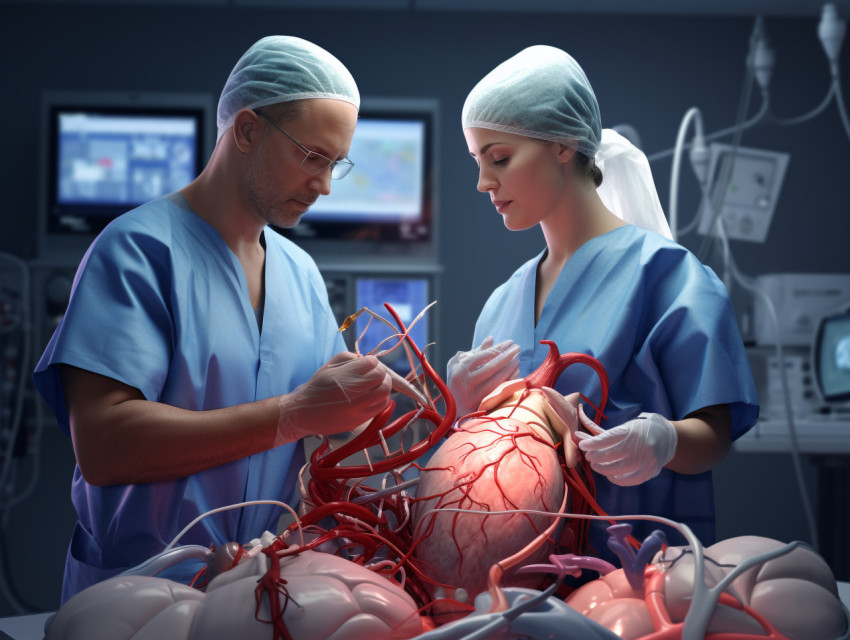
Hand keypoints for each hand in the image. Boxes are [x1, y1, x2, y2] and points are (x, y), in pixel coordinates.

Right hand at [275, 353, 391, 445]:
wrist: (304, 413)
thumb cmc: (317, 387)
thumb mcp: (329, 365)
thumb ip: (348, 357)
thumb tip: (365, 359)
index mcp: (346, 376)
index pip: (372, 363)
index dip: (371, 361)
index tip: (366, 364)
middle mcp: (355, 392)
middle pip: (381, 376)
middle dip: (380, 372)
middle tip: (374, 373)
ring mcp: (360, 408)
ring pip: (385, 392)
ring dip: (384, 385)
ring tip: (375, 385)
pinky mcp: (361, 420)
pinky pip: (382, 407)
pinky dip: (382, 398)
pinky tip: (374, 396)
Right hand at [447, 336, 519, 418]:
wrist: (454, 404)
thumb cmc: (458, 379)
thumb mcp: (461, 363)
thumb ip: (476, 352)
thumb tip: (491, 338)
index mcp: (458, 371)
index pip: (479, 357)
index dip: (494, 350)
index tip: (507, 344)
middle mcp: (465, 385)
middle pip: (490, 368)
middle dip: (507, 356)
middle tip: (517, 347)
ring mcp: (473, 397)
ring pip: (497, 380)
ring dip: (510, 368)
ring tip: (517, 358)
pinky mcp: (482, 406)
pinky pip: (499, 392)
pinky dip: (509, 381)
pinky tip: (516, 371)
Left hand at [576, 405, 677, 485]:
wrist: (668, 438)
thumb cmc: (642, 429)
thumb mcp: (626, 426)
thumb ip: (605, 434)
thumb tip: (579, 437)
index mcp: (632, 431)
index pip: (606, 440)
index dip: (591, 444)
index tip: (583, 446)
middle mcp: (639, 446)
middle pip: (609, 456)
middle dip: (594, 457)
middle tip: (588, 456)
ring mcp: (645, 461)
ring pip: (616, 470)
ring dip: (601, 469)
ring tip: (596, 465)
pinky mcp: (648, 472)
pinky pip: (627, 480)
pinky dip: (615, 478)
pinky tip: (609, 474)